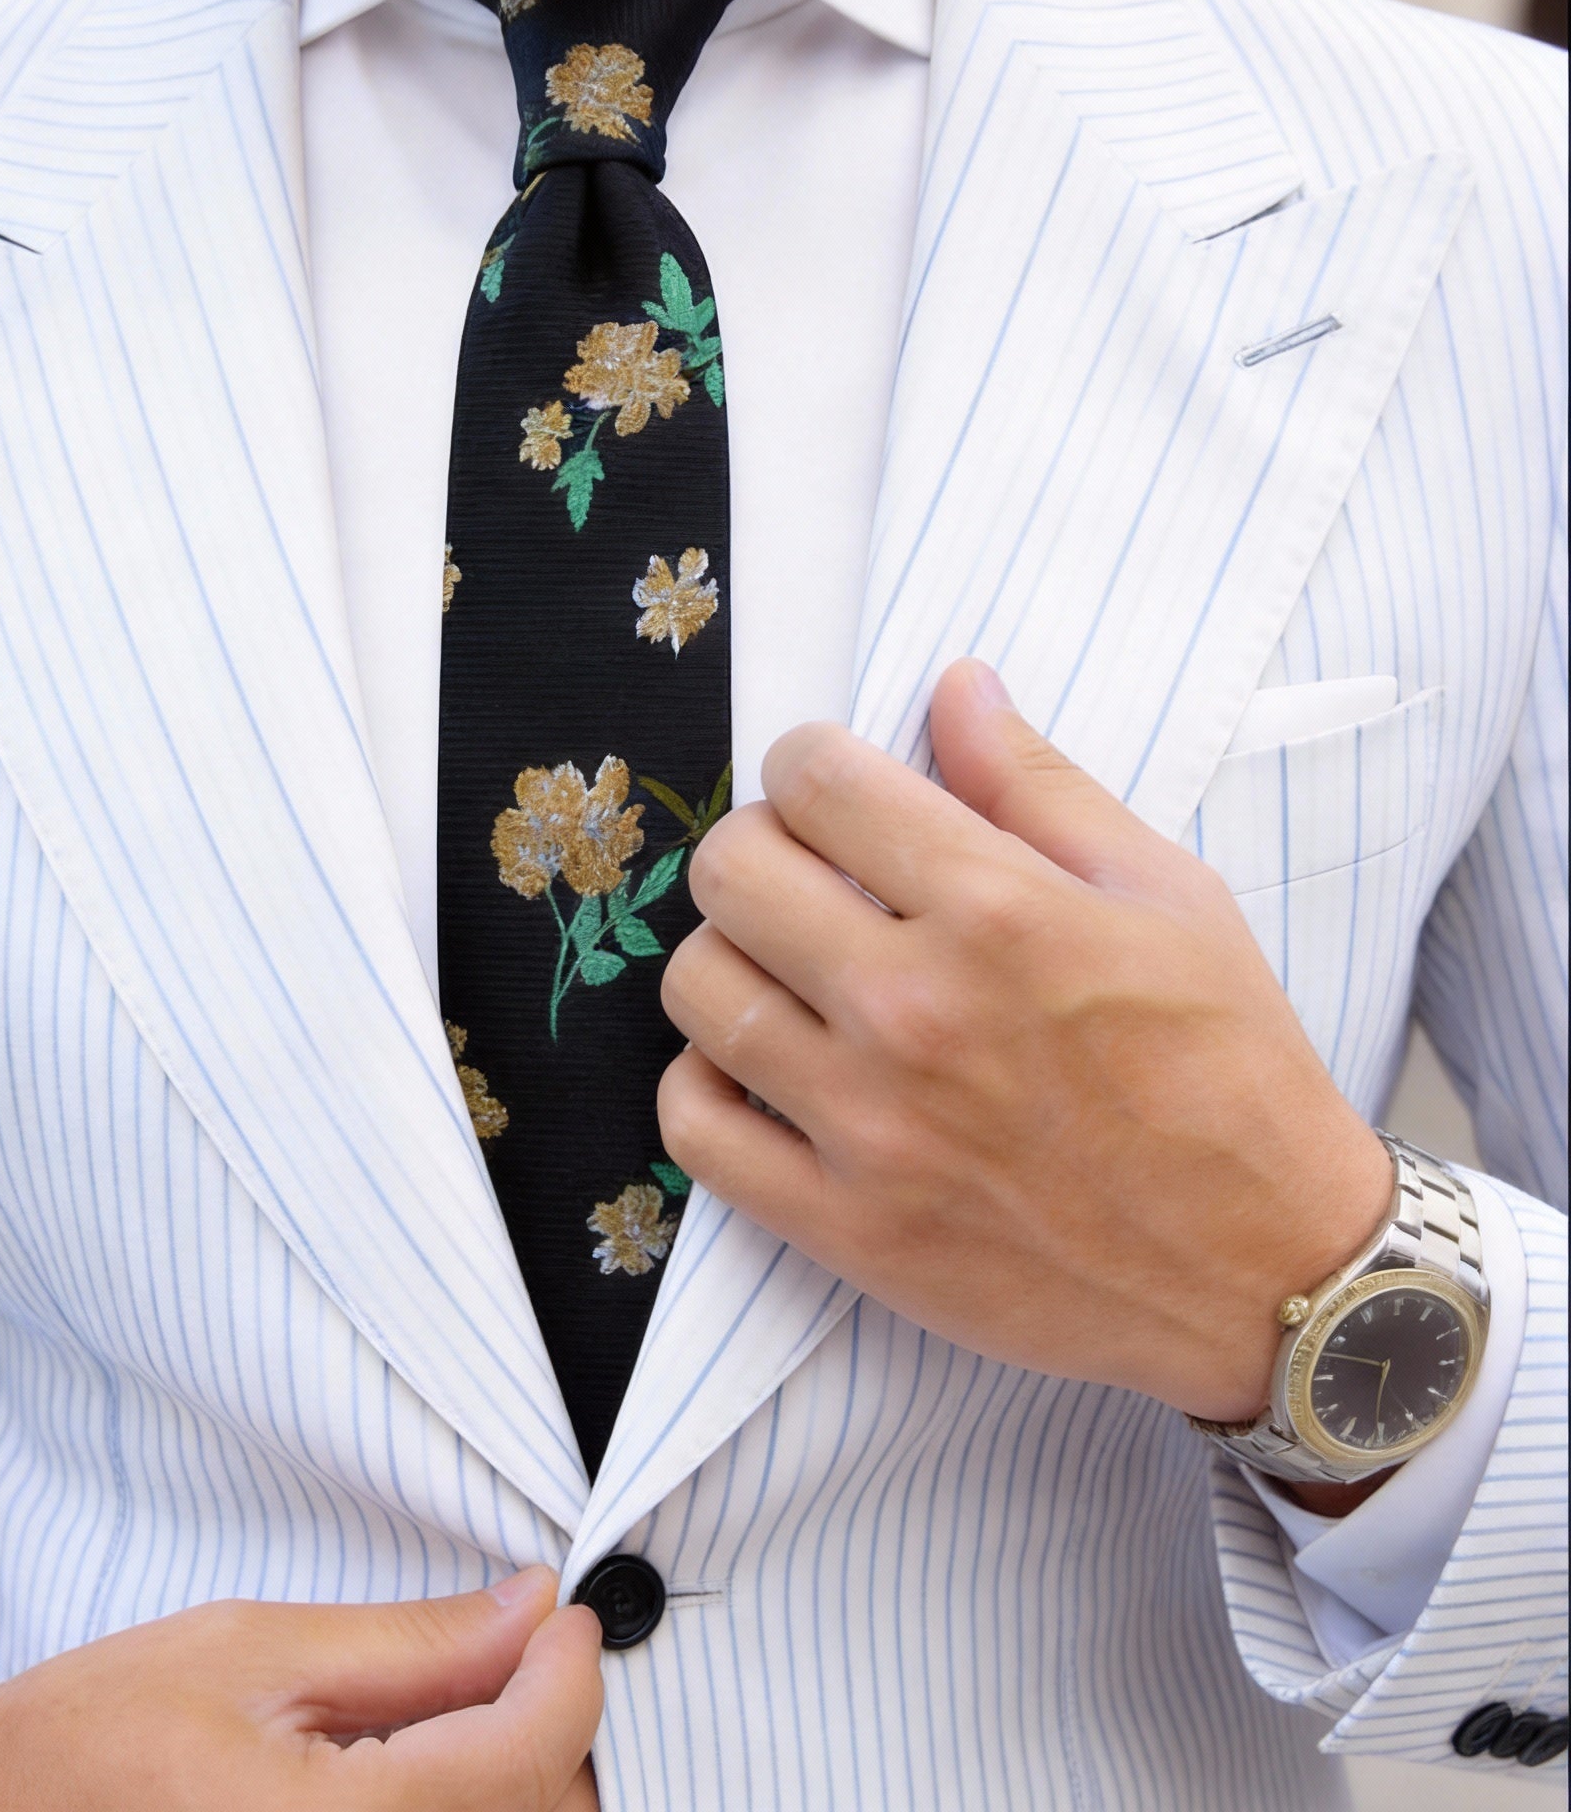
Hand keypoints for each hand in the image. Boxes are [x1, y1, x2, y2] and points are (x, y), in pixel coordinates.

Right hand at [0, 1568, 601, 1811]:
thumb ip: (411, 1645)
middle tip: (515, 1655)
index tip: (569, 1615)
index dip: (573, 1671)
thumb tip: (531, 1609)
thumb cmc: (84, 1739)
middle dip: (551, 1731)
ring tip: (457, 1718)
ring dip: (514, 1788)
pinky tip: (416, 1777)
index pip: (529, 1758)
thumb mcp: (251, 1651)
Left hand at [657, 659, 1392, 1423]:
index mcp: (997, 911)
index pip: (815, 780)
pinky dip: (705, 1086)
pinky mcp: (846, 1226)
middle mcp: (915, 1009)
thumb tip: (955, 686)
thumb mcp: (1168, 895)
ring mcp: (870, 1126)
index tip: (832, 789)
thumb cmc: (1229, 1072)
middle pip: (731, 872)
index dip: (811, 763)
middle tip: (806, 875)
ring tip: (788, 971)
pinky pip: (693, 1129)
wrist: (1268, 1274)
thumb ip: (1039, 785)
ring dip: (730, 958)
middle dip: (759, 847)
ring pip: (700, 989)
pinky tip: (759, 1069)